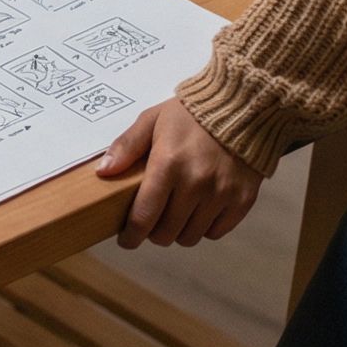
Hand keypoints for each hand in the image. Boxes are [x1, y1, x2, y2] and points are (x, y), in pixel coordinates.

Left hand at [100, 97, 262, 246]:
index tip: (126, 240)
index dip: (131, 235)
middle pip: (166, 232)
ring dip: (178, 232)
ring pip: (191, 237)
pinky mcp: (243, 200)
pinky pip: (216, 232)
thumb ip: (126, 146)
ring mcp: (222, 194)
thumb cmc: (190, 114)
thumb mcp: (152, 120)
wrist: (242, 106)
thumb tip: (103, 171)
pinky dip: (204, 228)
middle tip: (150, 222)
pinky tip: (198, 211)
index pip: (144, 216)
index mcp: (168, 164)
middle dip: (153, 233)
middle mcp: (196, 183)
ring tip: (174, 215)